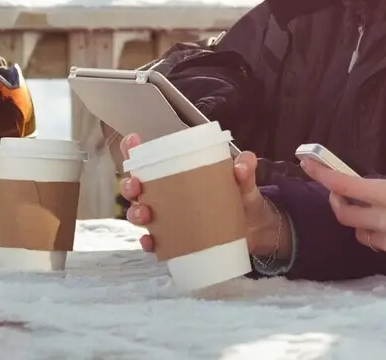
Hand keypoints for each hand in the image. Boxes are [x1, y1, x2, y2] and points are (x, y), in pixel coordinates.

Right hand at [118, 133, 290, 260]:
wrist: (255, 230)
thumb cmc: (242, 198)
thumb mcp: (244, 181)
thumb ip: (245, 169)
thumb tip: (243, 165)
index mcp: (179, 174)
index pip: (152, 159)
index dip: (135, 150)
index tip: (131, 142)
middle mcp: (168, 195)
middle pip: (138, 188)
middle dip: (130, 185)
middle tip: (136, 185)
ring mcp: (170, 218)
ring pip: (142, 214)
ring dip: (136, 213)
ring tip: (145, 213)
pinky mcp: (176, 240)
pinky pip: (156, 242)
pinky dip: (150, 243)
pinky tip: (151, 242)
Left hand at [300, 141, 385, 271]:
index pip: (345, 185)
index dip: (322, 174)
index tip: (308, 164)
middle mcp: (383, 222)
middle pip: (343, 214)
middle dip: (336, 200)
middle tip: (341, 191)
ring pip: (361, 232)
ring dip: (360, 220)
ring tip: (376, 210)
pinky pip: (382, 246)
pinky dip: (383, 235)